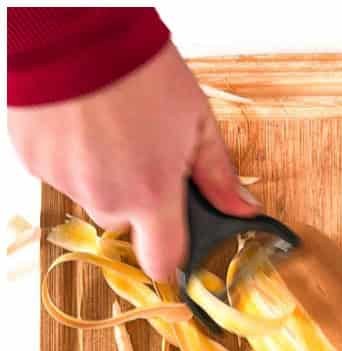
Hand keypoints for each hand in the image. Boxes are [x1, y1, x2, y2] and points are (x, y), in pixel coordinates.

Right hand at [7, 42, 257, 281]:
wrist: (76, 32)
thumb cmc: (140, 71)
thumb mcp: (197, 122)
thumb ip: (218, 175)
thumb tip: (243, 209)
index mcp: (150, 194)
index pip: (161, 261)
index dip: (171, 257)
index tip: (178, 243)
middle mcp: (104, 196)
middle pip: (125, 221)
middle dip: (138, 199)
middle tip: (146, 156)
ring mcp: (64, 179)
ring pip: (92, 196)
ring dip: (104, 176)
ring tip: (113, 132)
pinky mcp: (33, 159)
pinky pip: (61, 173)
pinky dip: (72, 157)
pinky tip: (84, 125)